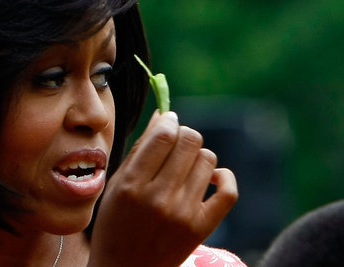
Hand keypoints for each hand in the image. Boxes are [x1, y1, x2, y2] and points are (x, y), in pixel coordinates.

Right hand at [88, 111, 237, 266]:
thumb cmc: (115, 223)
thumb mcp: (116, 184)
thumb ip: (140, 149)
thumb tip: (164, 115)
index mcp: (132, 185)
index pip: (164, 135)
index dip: (170, 121)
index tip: (168, 122)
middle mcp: (160, 198)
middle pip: (190, 141)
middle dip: (184, 134)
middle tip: (176, 143)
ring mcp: (184, 214)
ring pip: (208, 159)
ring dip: (197, 156)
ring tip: (184, 167)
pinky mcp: (202, 228)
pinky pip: (228, 190)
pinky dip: (222, 177)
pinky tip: (208, 178)